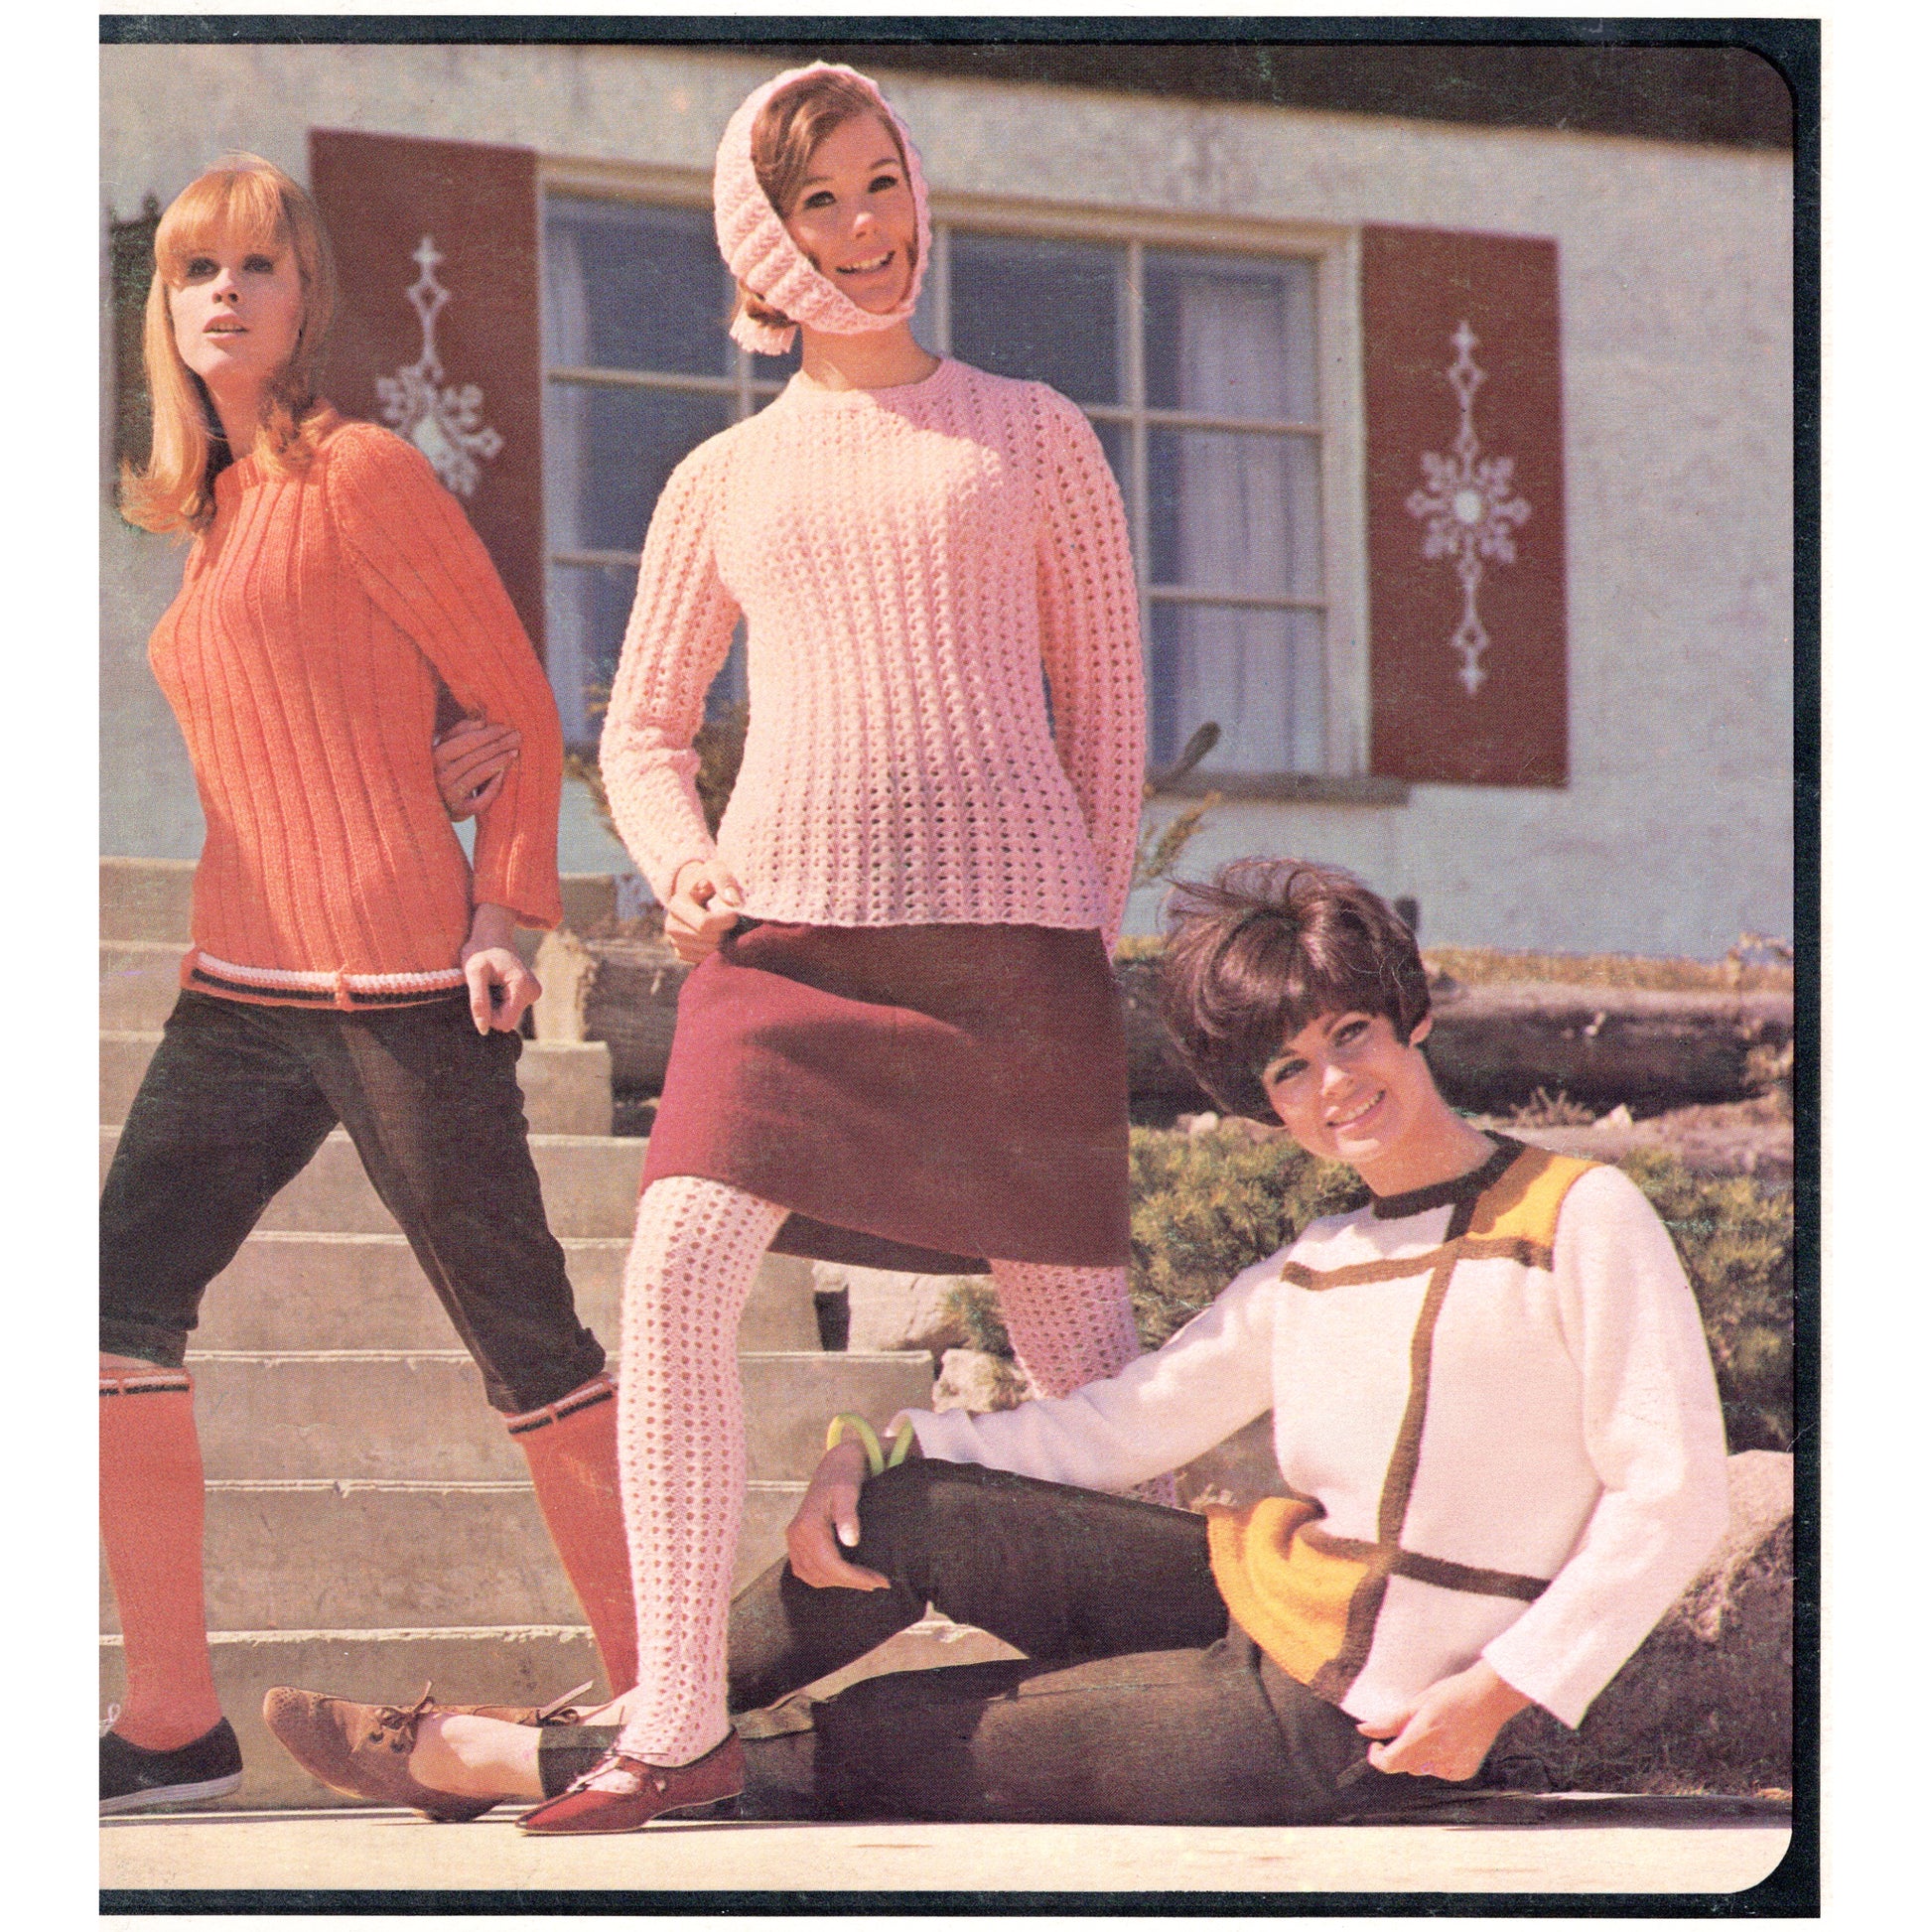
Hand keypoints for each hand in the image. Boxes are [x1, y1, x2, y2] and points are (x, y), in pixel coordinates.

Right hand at [434, 717, 520, 820]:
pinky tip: (503, 774)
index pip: (466, 741)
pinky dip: (493, 787)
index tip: (507, 727)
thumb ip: (460, 732)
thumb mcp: (443, 747)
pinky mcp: (460, 811)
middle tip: (518, 737)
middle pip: (475, 757)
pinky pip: (481, 799)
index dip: (489, 734)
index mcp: (435, 756)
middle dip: (499, 745)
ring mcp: (449, 795)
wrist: (430, 804)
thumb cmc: (441, 769)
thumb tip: (481, 721)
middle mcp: (440, 776)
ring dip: (499, 761)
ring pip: (479, 774)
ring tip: (515, 752)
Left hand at [460, 903, 540, 1034]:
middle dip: (492, 1009)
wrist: (492, 934)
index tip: (480, 996)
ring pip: (509, 1015)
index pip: (505, 1023)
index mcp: (522, 987)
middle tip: (484, 987)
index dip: (488, 1016)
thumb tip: (483, 1029)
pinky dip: (500, 1001)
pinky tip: (496, 984)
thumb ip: (478, 1001)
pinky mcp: (530, 993)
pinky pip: (511, 1009)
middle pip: (507, 1020)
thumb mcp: (473, 974)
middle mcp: (533, 992)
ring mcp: (533, 993)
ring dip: (495, 1004)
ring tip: (490, 984)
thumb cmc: (480, 951)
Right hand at [663, 857, 744, 963]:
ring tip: (724, 927)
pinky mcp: (682, 954)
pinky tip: (717, 936)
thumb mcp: (715, 870)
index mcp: (676, 905)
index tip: (736, 912)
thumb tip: (732, 901)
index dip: (727, 920)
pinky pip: (705, 960)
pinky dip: (717, 951)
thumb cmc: (709, 880)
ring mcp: (675, 942)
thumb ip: (724, 879)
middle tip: (731, 920)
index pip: (705, 923)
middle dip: (727, 930)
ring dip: (723, 941)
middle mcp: (670, 926)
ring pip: (709, 952)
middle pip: (710, 939)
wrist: (698, 893)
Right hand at [784, 1438, 890, 1590]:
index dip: (854, 1577)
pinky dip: (824, 1577)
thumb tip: (851, 1541)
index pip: (830, 1564)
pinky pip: (805, 1570)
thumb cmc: (844, 1476)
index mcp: (808, 1525)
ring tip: (864, 1580)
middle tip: (878, 1582)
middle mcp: (796, 1535)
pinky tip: (844, 1575)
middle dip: (851, 1581)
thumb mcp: (848, 1491)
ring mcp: (793, 1539)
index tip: (878, 1580)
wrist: (833, 1465)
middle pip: (822, 1573)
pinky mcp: (795, 1541)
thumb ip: (847, 1515)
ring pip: (812, 1575)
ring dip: (838, 1582)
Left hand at [1355, 1659, 1531, 1782]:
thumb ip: (1389, 1721)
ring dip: (1418, 1756)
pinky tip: (1447, 1741)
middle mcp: (1438, 1758)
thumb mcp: (1417, 1702)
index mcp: (1423, 1738)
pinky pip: (1439, 1771)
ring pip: (1421, 1769)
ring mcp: (1453, 1768)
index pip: (1389, 1763)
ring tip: (1433, 1731)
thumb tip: (1364, 1730)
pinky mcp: (1464, 1771)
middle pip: (1404, 1765)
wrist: (1490, 1698)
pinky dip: (1436, 1760)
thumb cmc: (1452, 1694)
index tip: (1376, 1745)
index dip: (1377, 1757)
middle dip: (1399, 1751)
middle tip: (1410, 1728)